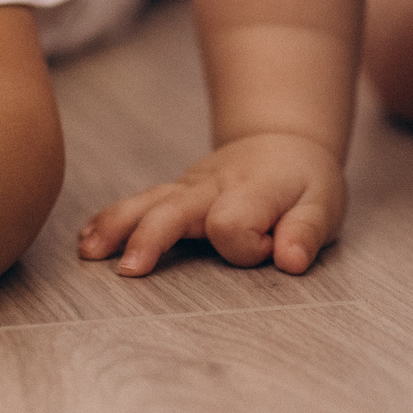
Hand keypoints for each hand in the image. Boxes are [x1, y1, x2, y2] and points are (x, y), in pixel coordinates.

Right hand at [78, 130, 345, 275]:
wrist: (282, 142)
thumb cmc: (304, 181)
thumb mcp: (324, 204)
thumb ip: (307, 232)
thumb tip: (290, 261)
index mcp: (251, 191)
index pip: (232, 225)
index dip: (246, 248)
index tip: (271, 252)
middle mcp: (212, 187)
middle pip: (174, 209)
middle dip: (151, 238)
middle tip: (130, 271)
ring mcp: (188, 188)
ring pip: (147, 202)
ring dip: (117, 226)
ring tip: (89, 253)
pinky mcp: (175, 192)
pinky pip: (139, 202)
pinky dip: (112, 219)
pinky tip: (88, 240)